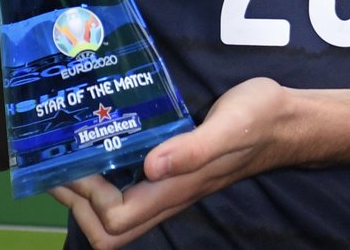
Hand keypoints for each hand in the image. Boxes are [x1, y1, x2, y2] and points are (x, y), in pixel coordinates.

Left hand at [49, 78, 291, 247]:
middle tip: (63, 162)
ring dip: (88, 193)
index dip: (88, 200)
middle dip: (77, 203)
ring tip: (73, 154)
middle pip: (109, 230)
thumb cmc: (259, 119)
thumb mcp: (229, 126)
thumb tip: (150, 167)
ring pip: (117, 214)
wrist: (286, 120)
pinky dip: (107, 175)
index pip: (115, 220)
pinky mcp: (174, 169)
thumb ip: (193, 148)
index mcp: (176, 188)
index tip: (77, 160)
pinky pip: (130, 188)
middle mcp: (168, 194)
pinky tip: (104, 142)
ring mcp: (171, 185)